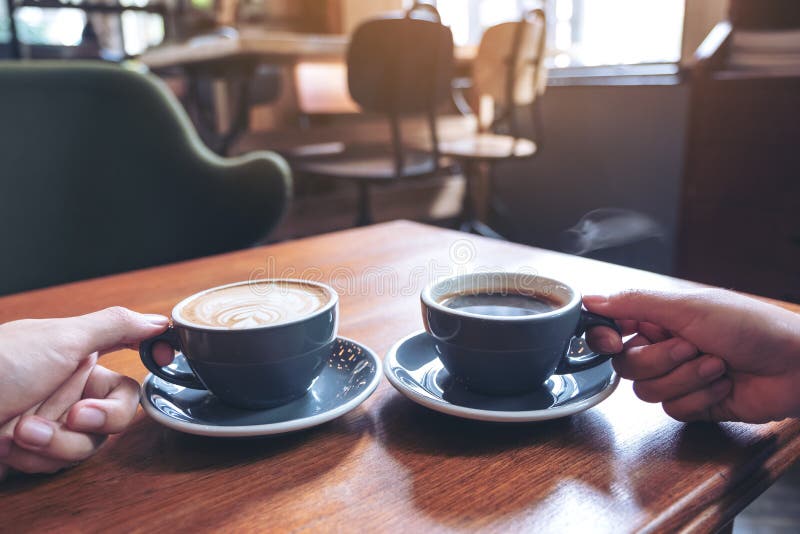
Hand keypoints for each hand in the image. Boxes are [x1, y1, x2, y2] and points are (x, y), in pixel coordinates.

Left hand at [0, 307, 168, 479]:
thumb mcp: (61, 338)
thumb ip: (115, 326)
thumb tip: (159, 318)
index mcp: (78, 357)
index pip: (129, 369)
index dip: (145, 373)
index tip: (161, 363)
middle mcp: (68, 390)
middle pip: (116, 416)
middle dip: (91, 421)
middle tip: (75, 417)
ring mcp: (50, 423)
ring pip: (87, 445)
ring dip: (54, 442)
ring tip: (20, 431)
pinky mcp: (30, 454)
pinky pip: (57, 464)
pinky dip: (32, 457)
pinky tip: (8, 444)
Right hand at [584, 288, 799, 422]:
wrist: (796, 365)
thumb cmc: (750, 326)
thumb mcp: (687, 307)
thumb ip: (634, 304)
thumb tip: (590, 298)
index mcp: (658, 318)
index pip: (611, 328)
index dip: (605, 337)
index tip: (613, 340)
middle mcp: (664, 346)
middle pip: (626, 365)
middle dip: (661, 359)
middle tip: (691, 347)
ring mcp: (678, 377)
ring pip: (647, 391)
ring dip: (685, 379)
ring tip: (717, 365)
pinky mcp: (694, 404)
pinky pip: (673, 410)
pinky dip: (700, 397)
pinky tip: (724, 384)